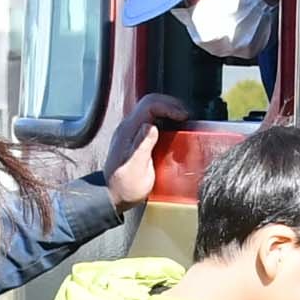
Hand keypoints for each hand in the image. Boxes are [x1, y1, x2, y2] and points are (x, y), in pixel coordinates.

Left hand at [99, 92, 191, 208]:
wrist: (113, 196)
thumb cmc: (126, 186)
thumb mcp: (137, 170)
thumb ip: (142, 146)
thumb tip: (151, 126)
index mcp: (128, 131)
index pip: (149, 105)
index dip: (169, 106)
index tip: (183, 117)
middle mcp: (128, 127)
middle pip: (150, 102)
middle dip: (170, 105)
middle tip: (186, 115)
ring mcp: (130, 131)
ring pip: (150, 109)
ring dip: (168, 110)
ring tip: (182, 119)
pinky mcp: (135, 137)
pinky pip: (150, 119)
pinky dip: (164, 119)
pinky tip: (173, 127)